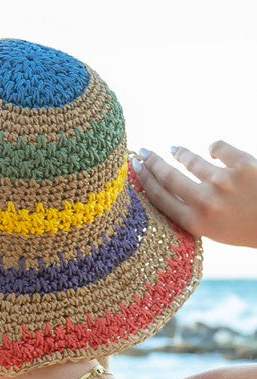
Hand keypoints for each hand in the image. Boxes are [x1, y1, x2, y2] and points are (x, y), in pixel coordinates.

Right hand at [132, 140, 256, 247]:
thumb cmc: (247, 228)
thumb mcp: (215, 231)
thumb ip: (191, 213)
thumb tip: (164, 188)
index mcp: (197, 222)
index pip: (160, 198)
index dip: (144, 181)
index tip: (134, 168)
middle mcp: (206, 202)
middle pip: (168, 177)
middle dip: (152, 162)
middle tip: (141, 152)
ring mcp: (224, 182)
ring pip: (192, 160)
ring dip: (181, 154)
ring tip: (175, 150)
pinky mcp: (243, 164)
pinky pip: (219, 147)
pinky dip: (214, 147)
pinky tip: (212, 149)